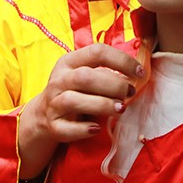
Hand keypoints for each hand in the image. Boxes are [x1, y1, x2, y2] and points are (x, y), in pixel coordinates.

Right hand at [17, 44, 144, 175]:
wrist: (43, 115)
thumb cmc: (75, 91)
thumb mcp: (85, 75)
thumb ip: (106, 71)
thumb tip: (138, 73)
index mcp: (69, 62)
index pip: (97, 52)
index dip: (121, 60)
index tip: (139, 72)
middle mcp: (59, 80)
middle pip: (85, 77)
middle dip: (113, 84)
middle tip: (130, 92)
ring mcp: (54, 103)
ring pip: (74, 100)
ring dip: (102, 104)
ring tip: (121, 108)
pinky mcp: (53, 125)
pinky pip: (66, 128)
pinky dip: (83, 129)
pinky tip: (97, 128)